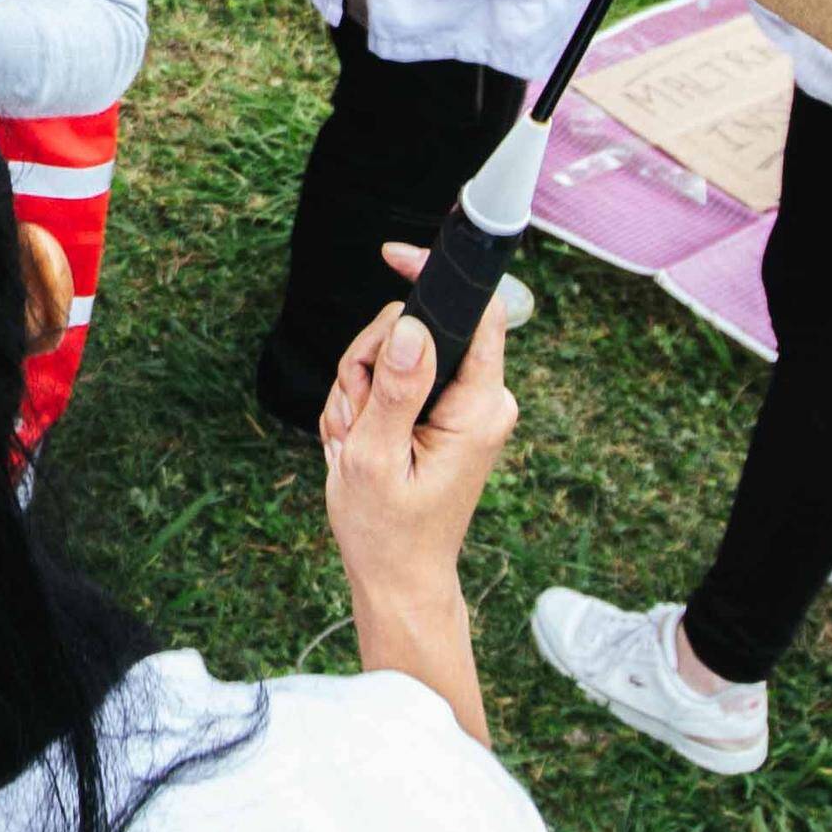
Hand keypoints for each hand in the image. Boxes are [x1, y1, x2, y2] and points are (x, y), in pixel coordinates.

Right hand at [320, 241, 517, 743]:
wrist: (398, 577)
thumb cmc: (389, 532)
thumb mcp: (376, 460)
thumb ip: (393, 388)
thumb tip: (407, 325)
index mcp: (478, 405)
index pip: (476, 311)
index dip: (436, 274)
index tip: (393, 254)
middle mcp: (478, 396)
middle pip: (412, 327)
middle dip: (366, 363)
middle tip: (353, 420)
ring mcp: (457, 403)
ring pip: (390, 352)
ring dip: (357, 391)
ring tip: (354, 444)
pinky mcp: (437, 411)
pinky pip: (388, 378)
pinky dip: (360, 406)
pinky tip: (357, 444)